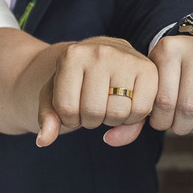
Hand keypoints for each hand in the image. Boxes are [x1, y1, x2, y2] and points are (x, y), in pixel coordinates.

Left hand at [37, 37, 158, 146]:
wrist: (97, 57)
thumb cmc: (73, 81)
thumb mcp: (53, 97)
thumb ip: (47, 119)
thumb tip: (43, 140)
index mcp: (72, 55)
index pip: (67, 108)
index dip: (69, 118)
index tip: (72, 107)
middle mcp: (100, 52)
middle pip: (94, 112)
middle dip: (91, 120)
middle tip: (92, 106)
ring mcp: (126, 58)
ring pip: (118, 113)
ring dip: (111, 120)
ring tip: (107, 104)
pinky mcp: (148, 69)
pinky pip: (141, 111)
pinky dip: (132, 118)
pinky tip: (125, 105)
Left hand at [137, 34, 192, 138]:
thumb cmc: (173, 69)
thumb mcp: (155, 75)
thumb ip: (144, 101)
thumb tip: (121, 135)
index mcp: (170, 50)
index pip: (164, 100)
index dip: (161, 121)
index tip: (161, 123)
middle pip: (189, 107)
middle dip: (182, 127)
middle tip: (179, 127)